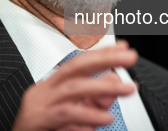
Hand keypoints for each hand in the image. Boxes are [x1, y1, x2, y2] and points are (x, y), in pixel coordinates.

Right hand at [13, 40, 137, 130]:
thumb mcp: (73, 116)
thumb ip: (93, 101)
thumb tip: (114, 83)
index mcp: (51, 87)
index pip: (78, 63)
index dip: (102, 54)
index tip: (123, 47)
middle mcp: (44, 91)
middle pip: (75, 66)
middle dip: (104, 59)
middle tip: (129, 56)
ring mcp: (39, 105)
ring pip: (74, 88)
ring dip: (103, 86)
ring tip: (127, 89)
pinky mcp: (38, 120)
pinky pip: (66, 114)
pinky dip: (89, 115)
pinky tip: (106, 118)